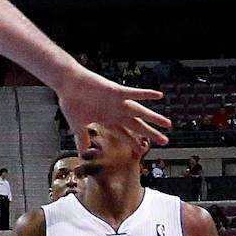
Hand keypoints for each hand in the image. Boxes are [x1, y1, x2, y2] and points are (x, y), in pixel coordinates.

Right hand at [55, 68, 172, 150]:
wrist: (67, 83)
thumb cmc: (70, 101)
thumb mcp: (76, 124)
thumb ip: (82, 137)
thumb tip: (82, 153)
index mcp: (107, 120)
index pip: (124, 134)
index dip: (133, 143)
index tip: (142, 151)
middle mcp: (115, 112)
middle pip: (137, 126)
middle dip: (150, 134)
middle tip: (165, 141)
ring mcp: (117, 102)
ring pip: (140, 112)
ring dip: (154, 117)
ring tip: (168, 124)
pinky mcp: (116, 91)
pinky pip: (134, 93)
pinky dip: (145, 94)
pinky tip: (158, 95)